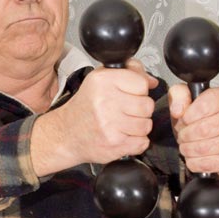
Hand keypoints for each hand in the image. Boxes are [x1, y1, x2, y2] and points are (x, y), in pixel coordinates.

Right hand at [31, 58, 156, 176]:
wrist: (65, 133)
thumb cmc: (85, 107)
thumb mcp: (100, 80)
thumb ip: (129, 73)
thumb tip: (152, 82)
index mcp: (103, 81)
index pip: (142, 83)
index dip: (138, 90)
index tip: (128, 95)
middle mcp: (106, 101)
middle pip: (147, 105)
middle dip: (140, 110)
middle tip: (126, 112)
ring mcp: (110, 125)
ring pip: (146, 125)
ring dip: (138, 127)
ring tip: (123, 124)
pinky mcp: (114, 144)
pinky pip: (142, 142)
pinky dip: (135, 142)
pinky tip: (122, 136)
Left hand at [168, 84, 218, 176]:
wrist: (212, 130)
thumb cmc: (200, 114)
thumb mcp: (186, 98)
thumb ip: (178, 95)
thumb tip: (178, 110)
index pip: (206, 105)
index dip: (188, 116)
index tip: (184, 119)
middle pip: (206, 129)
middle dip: (187, 135)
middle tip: (182, 136)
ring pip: (209, 148)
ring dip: (190, 150)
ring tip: (186, 146)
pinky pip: (214, 163)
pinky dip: (197, 163)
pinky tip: (193, 158)